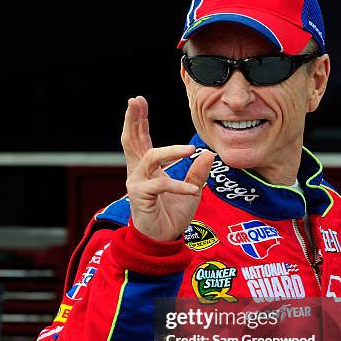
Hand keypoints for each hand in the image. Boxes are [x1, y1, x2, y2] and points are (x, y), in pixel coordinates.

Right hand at [121, 96, 214, 241]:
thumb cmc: (172, 215)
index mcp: (147, 168)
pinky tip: (194, 190)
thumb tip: (208, 154)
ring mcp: (137, 183)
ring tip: (189, 150)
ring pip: (150, 158)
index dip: (139, 120)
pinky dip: (180, 186)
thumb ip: (197, 173)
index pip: (140, 138)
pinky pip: (161, 185)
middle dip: (133, 119)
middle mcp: (138, 172)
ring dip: (170, 151)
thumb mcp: (191, 191)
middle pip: (132, 140)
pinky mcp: (141, 197)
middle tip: (134, 100)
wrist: (163, 240)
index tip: (138, 100)